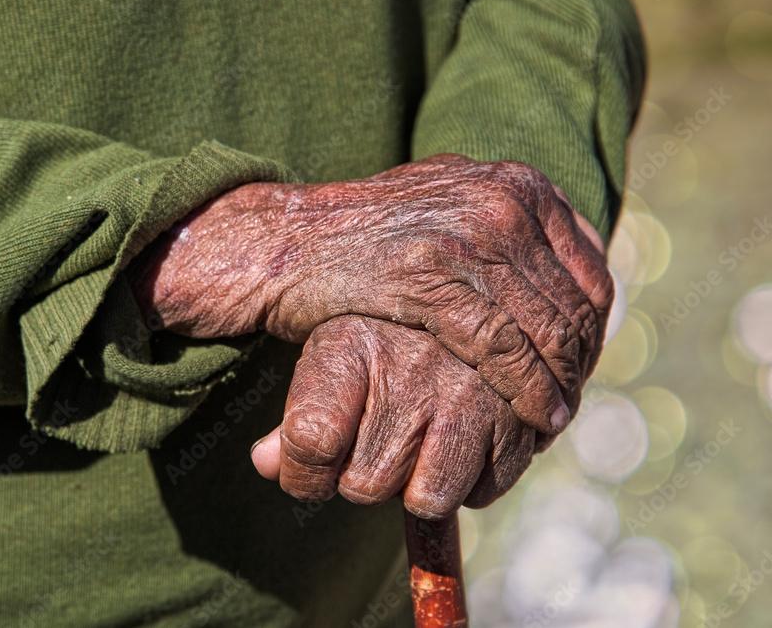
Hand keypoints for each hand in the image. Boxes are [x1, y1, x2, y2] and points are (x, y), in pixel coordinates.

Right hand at [131, 154, 611, 434]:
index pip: (589, 266)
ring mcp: (466, 238)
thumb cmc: (367, 235)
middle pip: (575, 302)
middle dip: (580, 362)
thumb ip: (502, 218)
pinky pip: (503, 349)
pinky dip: (528, 391)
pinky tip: (538, 417)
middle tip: (572, 401)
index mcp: (513, 182)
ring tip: (558, 419)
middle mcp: (500, 201)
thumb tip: (561, 243)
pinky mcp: (430, 279)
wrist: (286, 241)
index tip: (583, 364)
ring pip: (546, 329)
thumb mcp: (447, 205)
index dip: (596, 326)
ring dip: (560, 384)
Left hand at [249, 315, 534, 518]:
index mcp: (350, 344)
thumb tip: (265, 463)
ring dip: (416, 489)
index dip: (303, 473)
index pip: (312, 440)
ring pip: (427, 498)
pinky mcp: (520, 416)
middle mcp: (412, 365)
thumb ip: (292, 415)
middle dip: (362, 480)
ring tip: (414, 445)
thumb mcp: (325, 356)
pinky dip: (468, 484)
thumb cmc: (373, 336)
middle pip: (366, 484)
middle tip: (372, 442)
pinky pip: (482, 493)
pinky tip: (457, 443)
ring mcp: (471, 391)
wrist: (458, 287)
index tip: (309, 467)